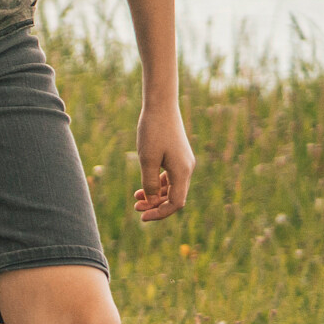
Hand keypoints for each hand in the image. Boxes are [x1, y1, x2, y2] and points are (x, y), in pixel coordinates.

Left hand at [131, 101, 193, 221]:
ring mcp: (184, 162)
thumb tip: (152, 200)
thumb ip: (150, 182)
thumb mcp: (147, 159)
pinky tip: (144, 187)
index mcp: (182, 171)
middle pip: (175, 197)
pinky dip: (158, 184)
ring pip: (172, 188)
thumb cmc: (153, 131)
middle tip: (136, 208)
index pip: (176, 203)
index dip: (160, 213)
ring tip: (137, 199)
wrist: (161, 106)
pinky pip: (170, 177)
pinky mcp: (178, 156)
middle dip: (156, 206)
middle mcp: (187, 168)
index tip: (142, 216)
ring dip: (156, 196)